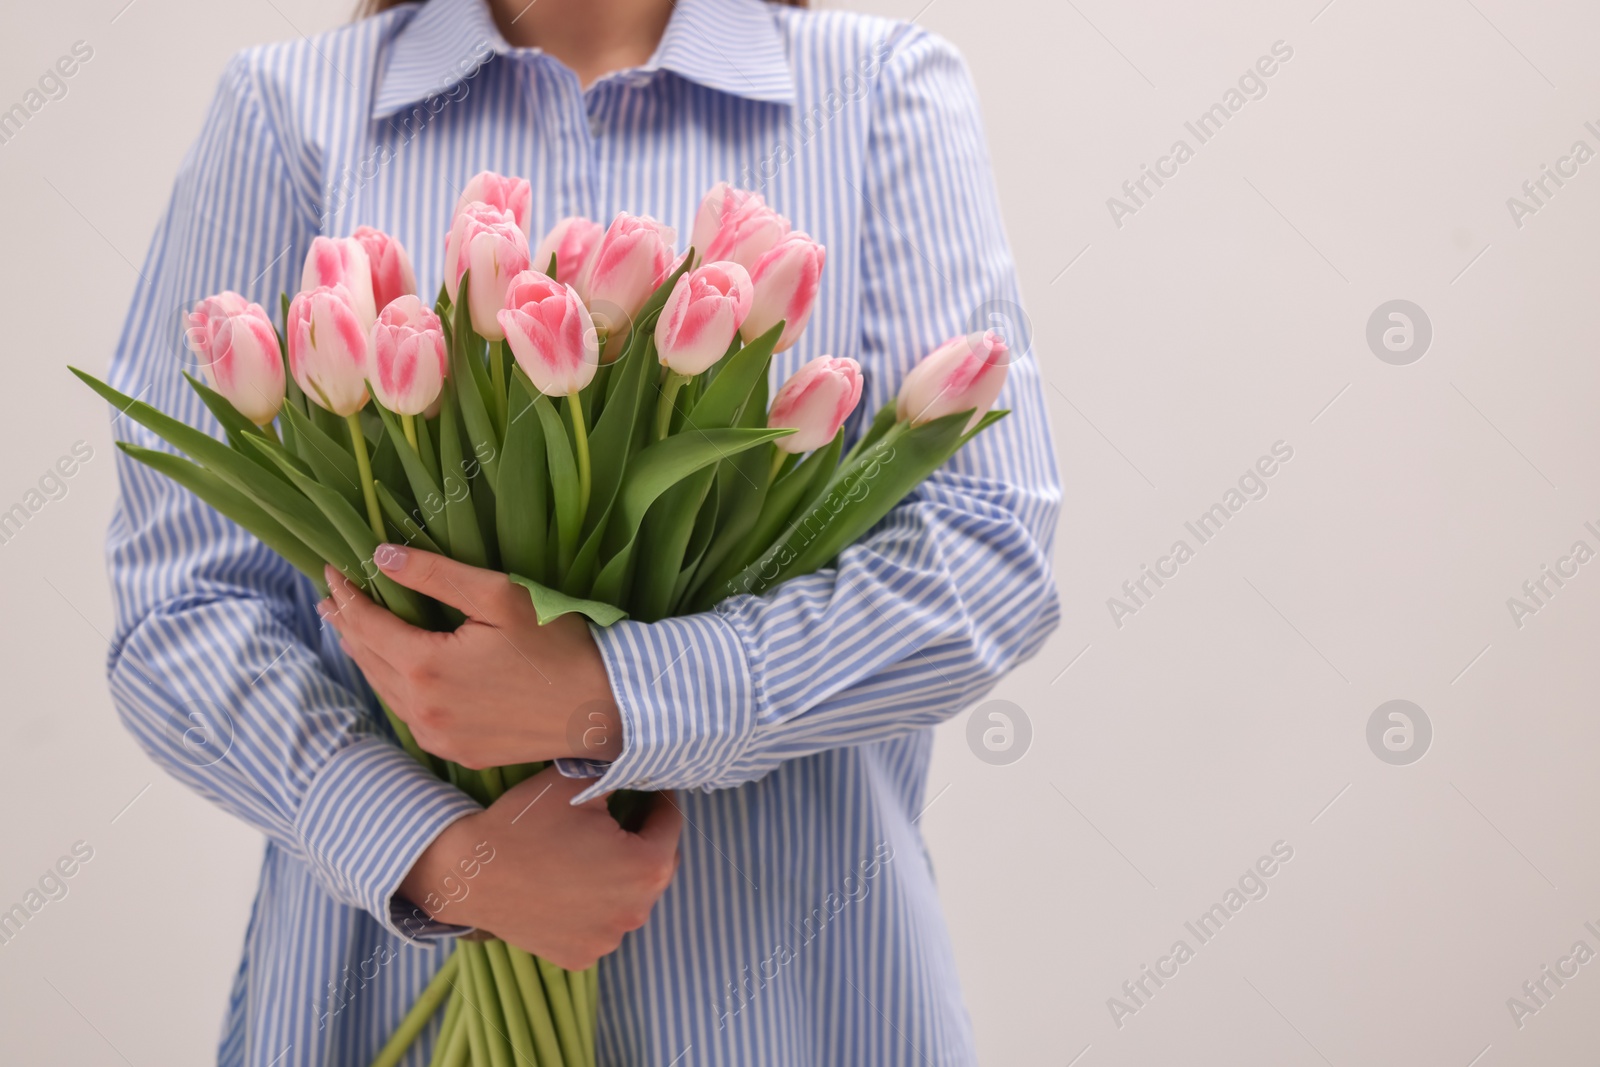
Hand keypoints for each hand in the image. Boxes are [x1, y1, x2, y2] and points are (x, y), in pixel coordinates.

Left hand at [318, 545, 622, 768]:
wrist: (604, 708)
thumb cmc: (558, 643)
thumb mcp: (498, 595)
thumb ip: (435, 575)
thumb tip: (381, 556)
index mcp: (426, 667)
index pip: (367, 624)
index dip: (347, 595)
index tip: (332, 570)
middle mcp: (423, 710)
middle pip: (369, 659)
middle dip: (349, 624)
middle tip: (332, 598)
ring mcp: (439, 737)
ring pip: (387, 691)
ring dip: (368, 657)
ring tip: (352, 631)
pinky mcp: (460, 751)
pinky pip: (412, 715)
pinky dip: (395, 687)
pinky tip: (397, 672)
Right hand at [399, 768, 683, 968]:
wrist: (468, 873)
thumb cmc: (526, 823)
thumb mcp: (579, 780)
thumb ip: (621, 771)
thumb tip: (641, 761)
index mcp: (646, 867)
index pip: (670, 823)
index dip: (658, 799)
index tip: (645, 787)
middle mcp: (636, 912)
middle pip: (656, 865)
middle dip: (643, 838)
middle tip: (619, 816)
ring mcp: (608, 940)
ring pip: (629, 898)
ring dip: (620, 876)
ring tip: (589, 852)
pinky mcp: (581, 956)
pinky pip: (600, 924)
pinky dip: (594, 907)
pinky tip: (569, 886)